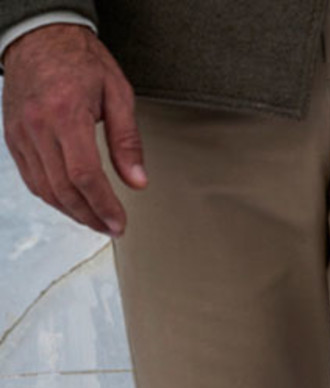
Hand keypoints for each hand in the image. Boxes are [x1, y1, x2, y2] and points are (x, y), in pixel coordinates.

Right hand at [2, 24, 144, 234]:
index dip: (103, 206)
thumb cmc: (80, 60)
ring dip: (70, 210)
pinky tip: (71, 202)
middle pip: (62, 188)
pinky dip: (51, 195)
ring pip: (43, 187)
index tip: (119, 222)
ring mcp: (20, 133)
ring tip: (95, 220)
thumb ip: (128, 141)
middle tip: (111, 227)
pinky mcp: (12, 136)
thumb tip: (137, 180)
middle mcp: (37, 127)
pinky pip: (30, 176)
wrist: (40, 39)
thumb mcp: (118, 94)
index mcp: (66, 115)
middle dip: (89, 215)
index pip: (84, 175)